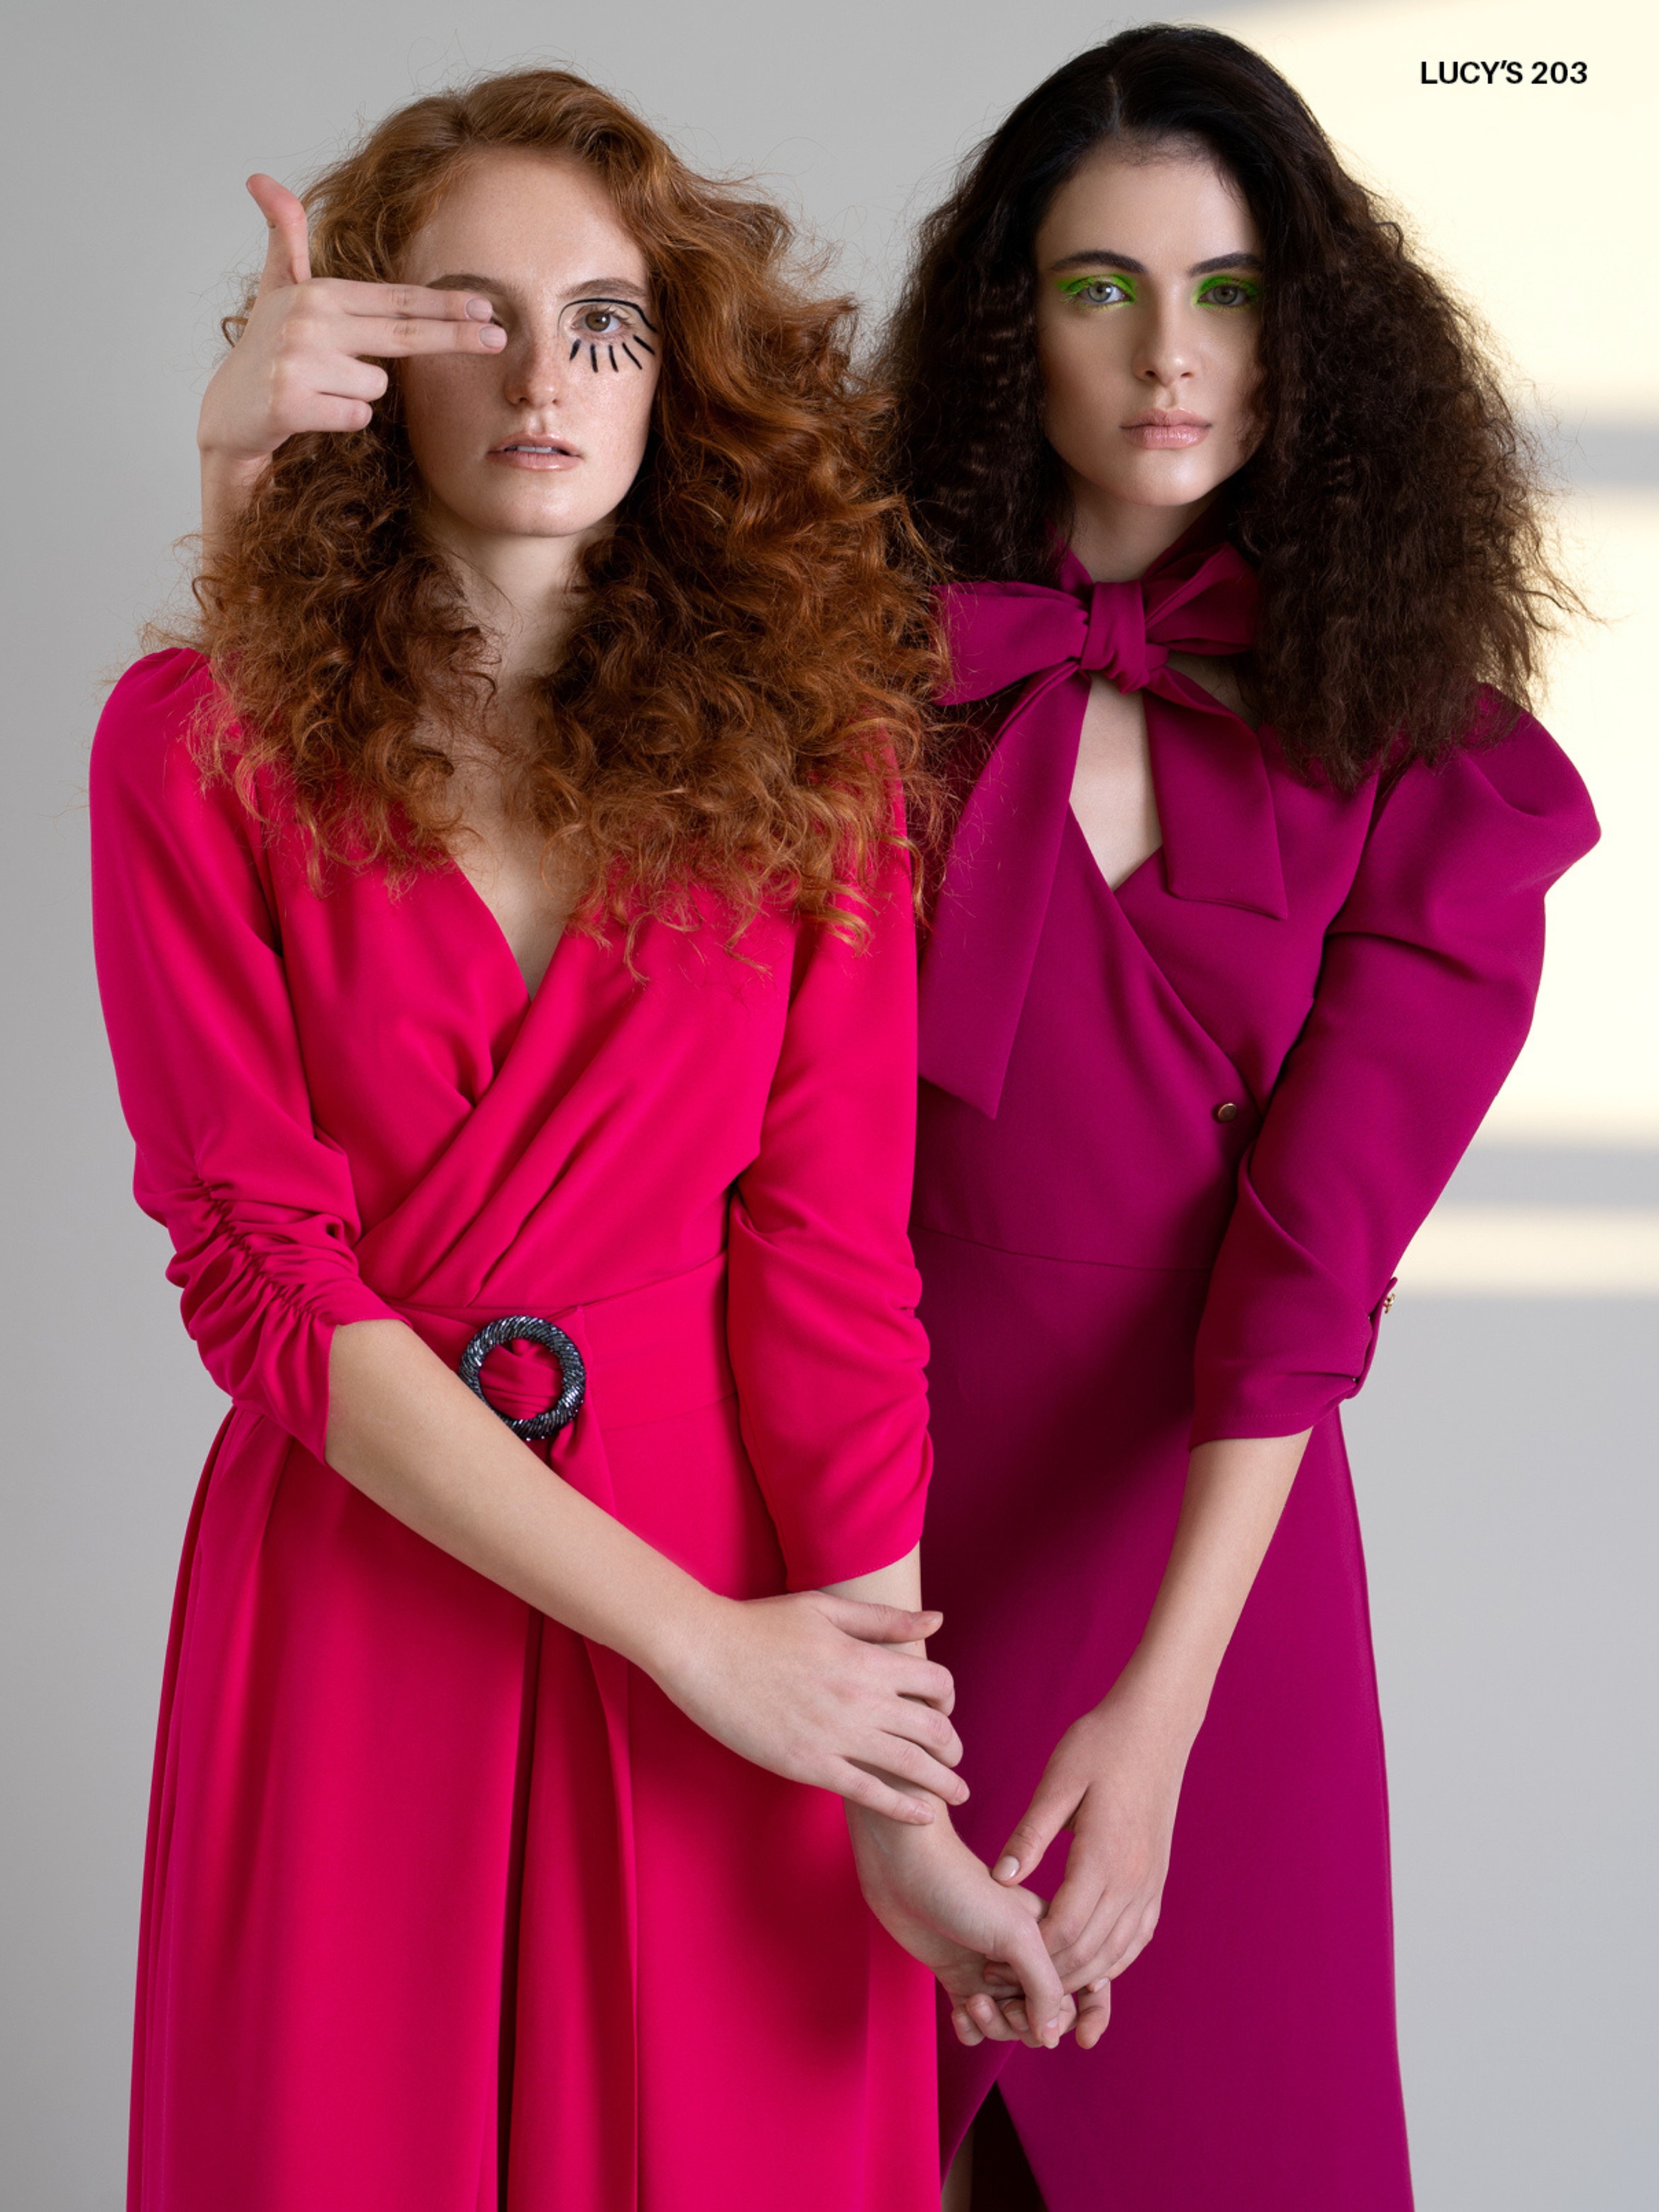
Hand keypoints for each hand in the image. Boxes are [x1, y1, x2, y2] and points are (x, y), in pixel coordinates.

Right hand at [198, 175, 505, 516]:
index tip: (485, 306)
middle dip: (455, 335)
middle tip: (500, 339)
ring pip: (376, 384)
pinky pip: (356, 416)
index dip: (443, 303)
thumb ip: (284, 237)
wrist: (228, 412)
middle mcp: (309, 321)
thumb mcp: (275, 288)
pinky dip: (342, 419)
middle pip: (403, 332)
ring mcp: (299, 362)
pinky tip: (311, 410)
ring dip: (358, 392)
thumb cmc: (264, 348)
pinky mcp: (293, 403)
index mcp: (316, 293)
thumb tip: (261, 177)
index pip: (394, 300)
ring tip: (320, 387)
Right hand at [655, 1589, 967, 1823]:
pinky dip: (902, 1808)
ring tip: (957, 1794)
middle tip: (956, 1762)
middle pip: (932, 1729)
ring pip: (909, 1766)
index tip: (944, 1709)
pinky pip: (868, 1792)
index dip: (948, 1697)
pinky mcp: (809, 1764)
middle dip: (953, 1748)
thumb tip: (937, 1621)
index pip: (935, 1682)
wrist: (703, 1650)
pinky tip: (921, 1816)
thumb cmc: (760, 1624)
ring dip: (942, 1783)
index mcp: (865, 1658)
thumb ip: (883, 1620)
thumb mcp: (825, 1609)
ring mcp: (835, 1735)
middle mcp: (859, 1698)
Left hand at [846, 1802, 1074, 2049]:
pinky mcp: (958, 1978)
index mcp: (1050, 1937)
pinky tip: (958, 2010)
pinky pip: (975, 2025)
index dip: (1079, 2014)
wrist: (905, 1867)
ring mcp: (990, 1969)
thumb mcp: (1018, 1935)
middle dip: (1027, 2023)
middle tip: (1008, 2007)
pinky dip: (970, 2028)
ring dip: (995, 2025)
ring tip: (974, 2001)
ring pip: (1008, 2025)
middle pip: (1043, 2017)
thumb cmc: (964, 1890)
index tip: (1079, 2035)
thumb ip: (1045, 1987)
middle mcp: (1022, 1956)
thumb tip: (1051, 2039)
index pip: (1081, 1988)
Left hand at [989, 1677, 1192, 2049]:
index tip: (991, 1964)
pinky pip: (1135, 1938)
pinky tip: (1085, 1965)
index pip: (1063, 1931)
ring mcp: (1150, 1884)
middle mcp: (1132, 1881)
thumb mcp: (1058, 1782)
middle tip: (1004, 1985)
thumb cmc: (1100, 1746)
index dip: (1027, 1957)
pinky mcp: (1156, 1881)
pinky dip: (1110, 1960)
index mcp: (1103, 1858)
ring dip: (1077, 1976)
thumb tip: (1000, 1880)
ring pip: (1114, 1954)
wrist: (1155, 1725)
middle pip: (1088, 1954)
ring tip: (1037, 1984)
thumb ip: (1030, 1835)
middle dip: (1046, 1978)